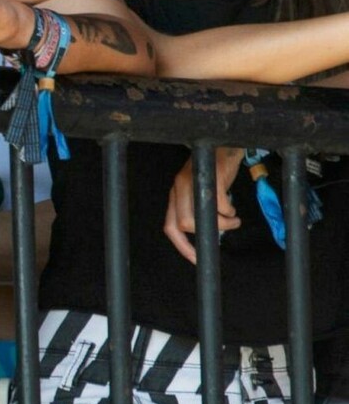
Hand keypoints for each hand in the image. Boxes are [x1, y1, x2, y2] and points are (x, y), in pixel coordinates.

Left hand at [162, 148, 242, 263]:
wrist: (227, 145)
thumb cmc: (216, 170)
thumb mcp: (200, 191)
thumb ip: (197, 209)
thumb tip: (207, 234)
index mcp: (176, 195)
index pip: (170, 226)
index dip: (181, 246)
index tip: (195, 258)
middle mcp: (180, 188)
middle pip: (185, 225)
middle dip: (208, 233)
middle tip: (224, 231)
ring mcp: (194, 181)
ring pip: (202, 217)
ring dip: (223, 224)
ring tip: (233, 220)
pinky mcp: (212, 177)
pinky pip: (220, 205)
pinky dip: (230, 212)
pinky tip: (233, 209)